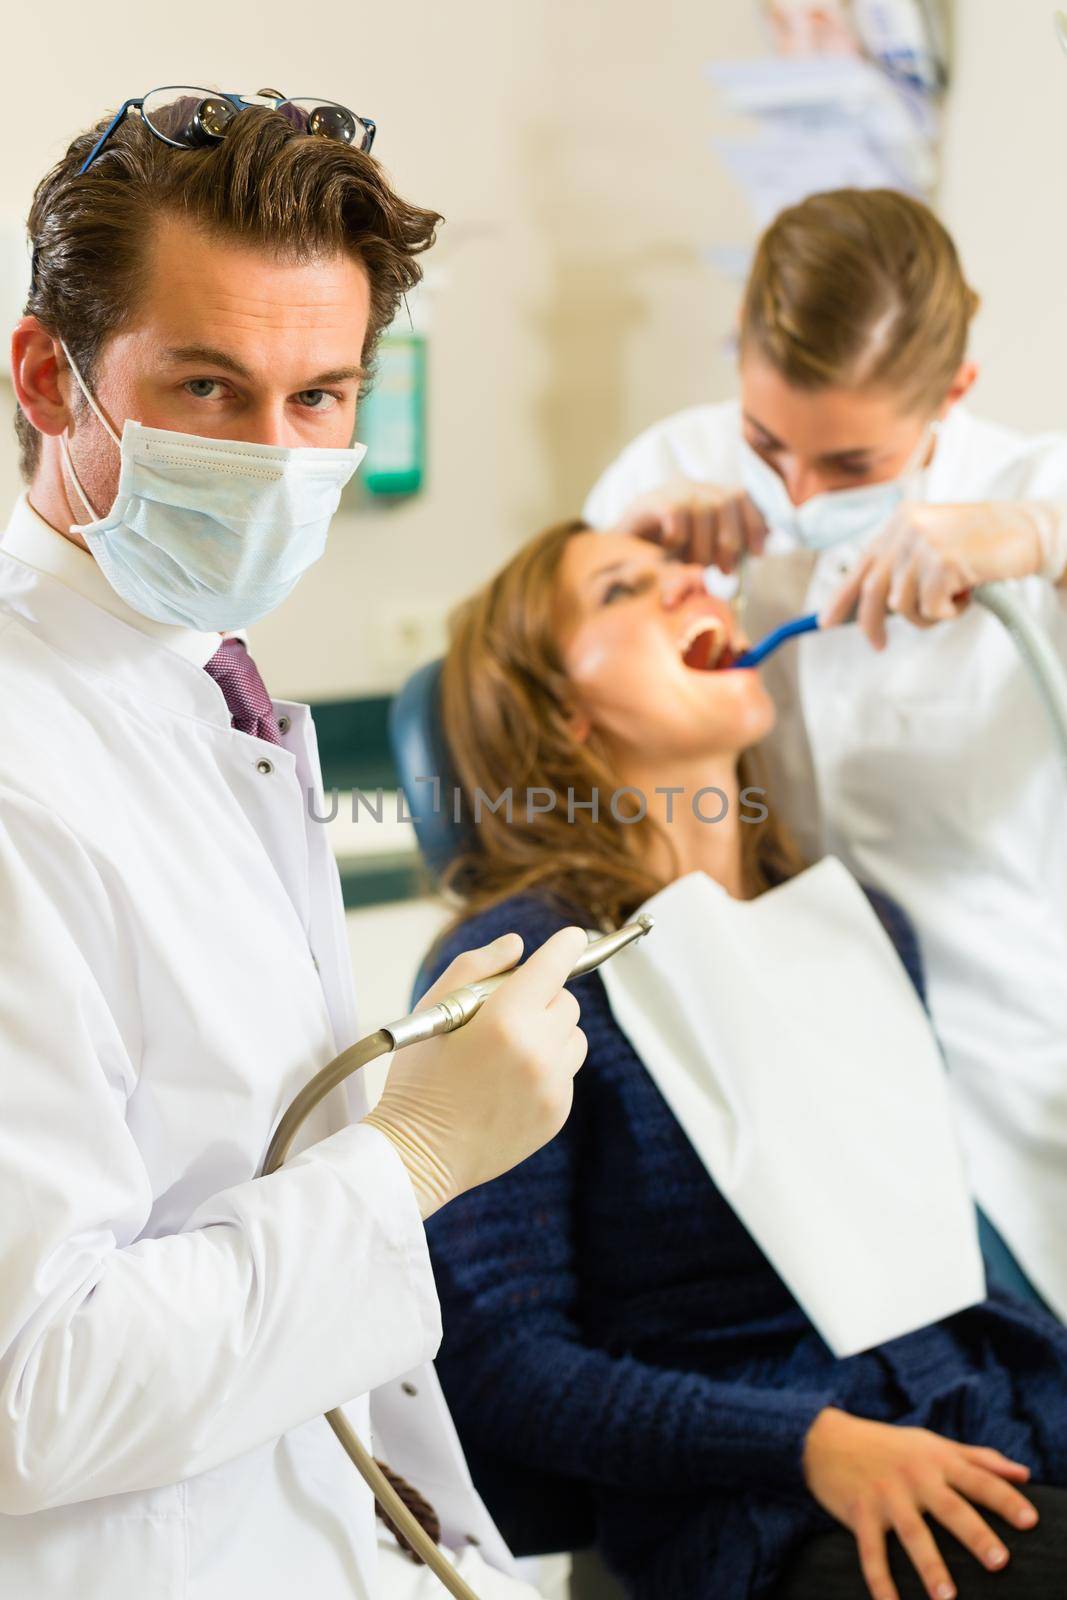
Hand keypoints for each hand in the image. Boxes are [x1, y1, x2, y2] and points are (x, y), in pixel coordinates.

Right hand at [363, 927, 588, 1217]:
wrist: (419, 1153)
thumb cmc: (420, 1077)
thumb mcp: (435, 1008)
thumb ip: (478, 966)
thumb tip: (518, 946)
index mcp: (506, 1019)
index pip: (554, 967)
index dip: (565, 947)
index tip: (572, 938)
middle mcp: (538, 1051)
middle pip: (567, 1001)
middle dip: (543, 998)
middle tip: (507, 1011)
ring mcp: (552, 1086)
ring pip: (574, 1037)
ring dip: (550, 1033)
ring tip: (508, 1050)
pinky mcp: (557, 1113)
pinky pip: (566, 1073)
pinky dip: (547, 1068)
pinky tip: (508, 1082)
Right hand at [612, 479, 766, 570]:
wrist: (616, 559)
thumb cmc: (663, 561)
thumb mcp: (700, 555)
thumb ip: (726, 550)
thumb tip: (759, 551)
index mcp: (708, 497)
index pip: (741, 497)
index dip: (754, 523)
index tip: (758, 553)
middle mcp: (692, 487)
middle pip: (727, 500)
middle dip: (730, 539)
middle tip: (723, 570)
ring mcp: (669, 490)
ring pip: (704, 508)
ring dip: (704, 545)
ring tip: (693, 566)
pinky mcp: (648, 500)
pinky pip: (676, 511)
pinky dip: (679, 536)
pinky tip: (670, 549)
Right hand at [803, 1407, 1038, 1599]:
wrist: (824, 1439)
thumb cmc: (889, 1445)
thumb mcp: (932, 1443)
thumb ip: (978, 1458)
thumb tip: (1024, 1474)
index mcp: (936, 1460)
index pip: (978, 1478)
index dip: (1005, 1499)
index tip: (1030, 1521)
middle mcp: (913, 1476)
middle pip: (950, 1508)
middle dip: (975, 1535)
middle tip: (1000, 1562)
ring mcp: (885, 1495)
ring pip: (912, 1534)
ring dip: (930, 1566)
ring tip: (948, 1597)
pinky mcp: (859, 1513)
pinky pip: (871, 1553)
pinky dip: (880, 1582)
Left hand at [820, 501, 1066, 648]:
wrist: (1031, 530)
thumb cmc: (986, 544)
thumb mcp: (936, 547)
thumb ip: (905, 567)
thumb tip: (874, 607)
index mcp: (901, 521)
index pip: (862, 565)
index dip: (842, 598)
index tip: (826, 622)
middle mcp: (907, 528)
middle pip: (873, 591)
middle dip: (872, 625)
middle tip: (878, 645)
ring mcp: (924, 543)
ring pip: (903, 605)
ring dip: (928, 615)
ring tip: (954, 597)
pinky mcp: (943, 561)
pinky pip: (930, 608)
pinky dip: (948, 613)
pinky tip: (967, 594)